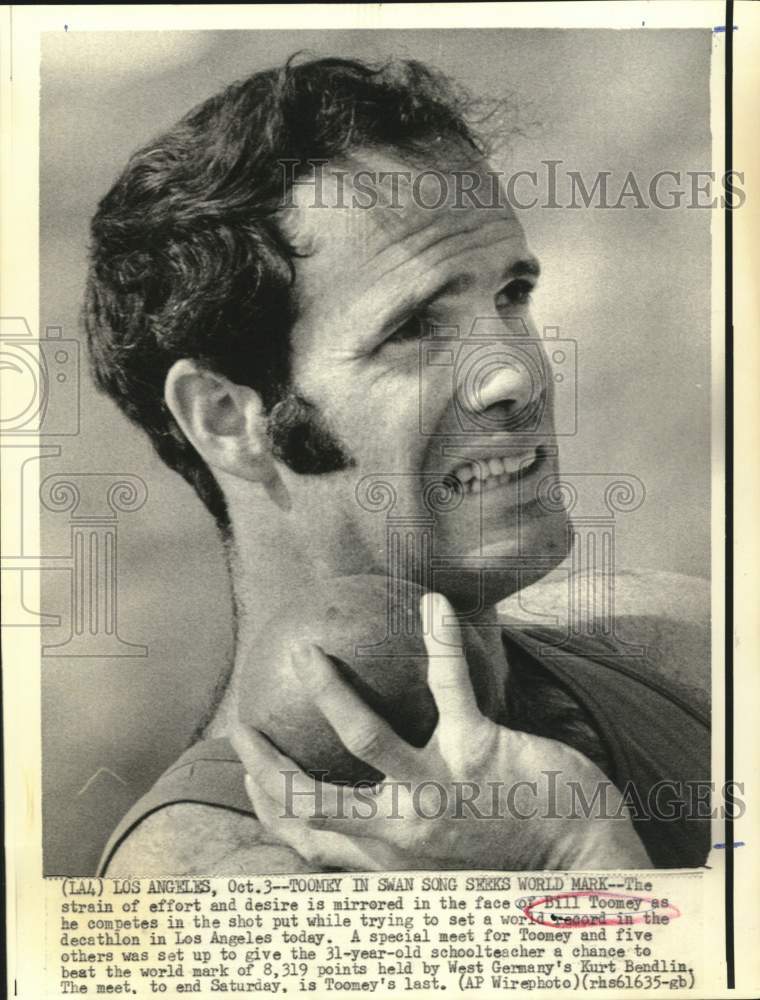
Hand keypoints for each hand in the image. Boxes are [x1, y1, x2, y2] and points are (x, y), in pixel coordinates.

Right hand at [231, 592, 649, 870]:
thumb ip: (398, 832)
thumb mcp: (442, 857)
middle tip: (242, 721)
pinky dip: (439, 640)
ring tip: (308, 652)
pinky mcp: (478, 755)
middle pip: (311, 799)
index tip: (247, 769)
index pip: (308, 839)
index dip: (267, 804)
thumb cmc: (512, 849)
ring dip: (329, 691)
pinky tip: (433, 604)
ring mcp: (439, 793)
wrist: (581, 860)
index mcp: (390, 854)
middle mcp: (404, 832)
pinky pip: (449, 685)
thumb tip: (365, 798)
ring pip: (365, 738)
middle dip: (266, 762)